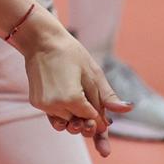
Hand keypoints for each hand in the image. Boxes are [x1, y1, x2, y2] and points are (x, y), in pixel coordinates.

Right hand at [22, 29, 132, 157]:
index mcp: (72, 99)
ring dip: (73, 117)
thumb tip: (128, 108)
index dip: (101, 120)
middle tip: (91, 110)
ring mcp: (43, 105)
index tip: (105, 118)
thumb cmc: (69, 52)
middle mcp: (56, 105)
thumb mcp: (93, 72)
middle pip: (78, 124)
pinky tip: (65, 99)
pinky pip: (53, 115)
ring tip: (76, 102)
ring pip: (65, 122)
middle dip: (87, 121)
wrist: (40, 40)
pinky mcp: (35, 102)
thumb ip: (108, 96)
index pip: (92, 120)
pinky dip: (61, 111)